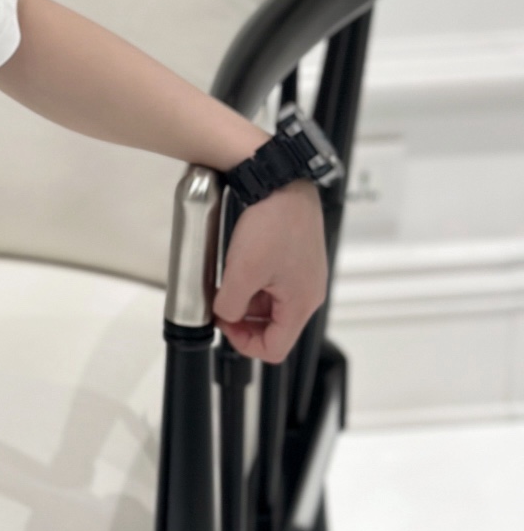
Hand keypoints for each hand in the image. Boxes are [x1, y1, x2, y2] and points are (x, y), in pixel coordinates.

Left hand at [212, 179, 327, 363]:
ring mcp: (304, 274)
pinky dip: (254, 282)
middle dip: (244, 321)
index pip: (275, 348)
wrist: (281, 183)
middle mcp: (309, 291)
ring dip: (247, 301)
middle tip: (221, 305)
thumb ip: (231, 306)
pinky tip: (239, 267)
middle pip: (274, 327)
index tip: (224, 325)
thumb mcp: (242, 273)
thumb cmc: (271, 224)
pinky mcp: (296, 257)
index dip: (244, 343)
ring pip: (272, 305)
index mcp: (301, 303)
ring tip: (227, 283)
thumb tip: (226, 316)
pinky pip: (274, 283)